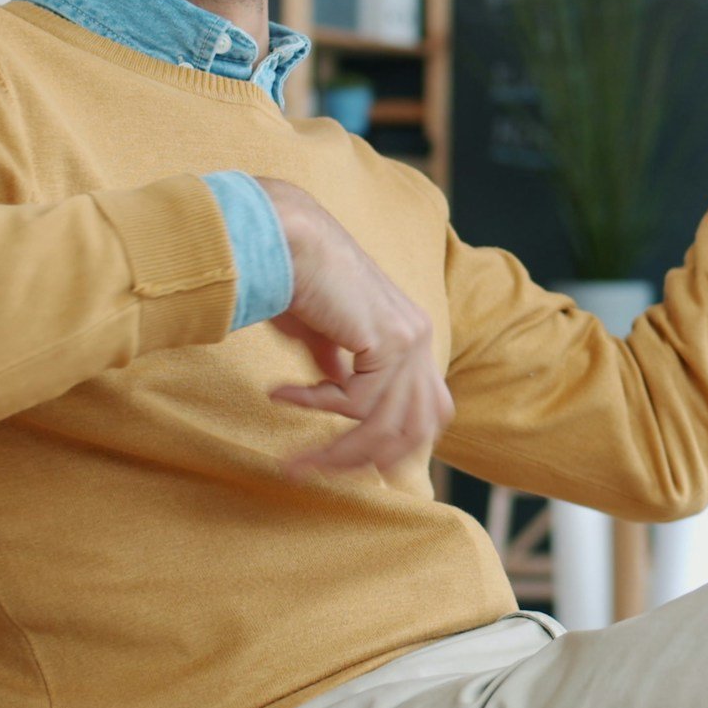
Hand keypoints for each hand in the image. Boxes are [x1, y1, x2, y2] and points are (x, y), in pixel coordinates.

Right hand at [254, 178, 453, 479]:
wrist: (285, 237)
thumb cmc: (296, 276)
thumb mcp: (322, 334)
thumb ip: (338, 364)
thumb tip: (337, 390)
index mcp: (412, 333)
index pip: (426, 412)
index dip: (393, 447)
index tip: (343, 463)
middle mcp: (420, 337)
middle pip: (415, 429)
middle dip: (365, 461)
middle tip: (315, 470)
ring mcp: (411, 338)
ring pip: (386, 426)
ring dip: (336, 450)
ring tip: (295, 459)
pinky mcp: (390, 339)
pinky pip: (358, 404)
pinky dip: (316, 407)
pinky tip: (281, 394)